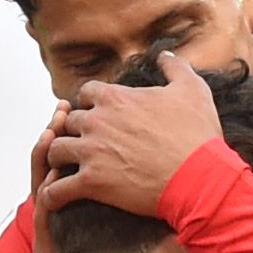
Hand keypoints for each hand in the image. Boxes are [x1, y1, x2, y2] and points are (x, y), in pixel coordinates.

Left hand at [37, 59, 223, 219]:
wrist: (200, 178)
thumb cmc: (198, 135)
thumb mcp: (193, 89)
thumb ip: (175, 66)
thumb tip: (163, 54)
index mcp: (115, 97)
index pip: (85, 93)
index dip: (89, 104)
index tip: (97, 116)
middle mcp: (96, 121)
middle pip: (67, 122)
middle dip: (73, 132)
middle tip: (81, 145)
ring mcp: (91, 152)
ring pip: (54, 151)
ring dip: (57, 160)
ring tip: (65, 170)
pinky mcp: (91, 183)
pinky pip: (56, 190)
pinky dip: (52, 195)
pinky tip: (55, 198)